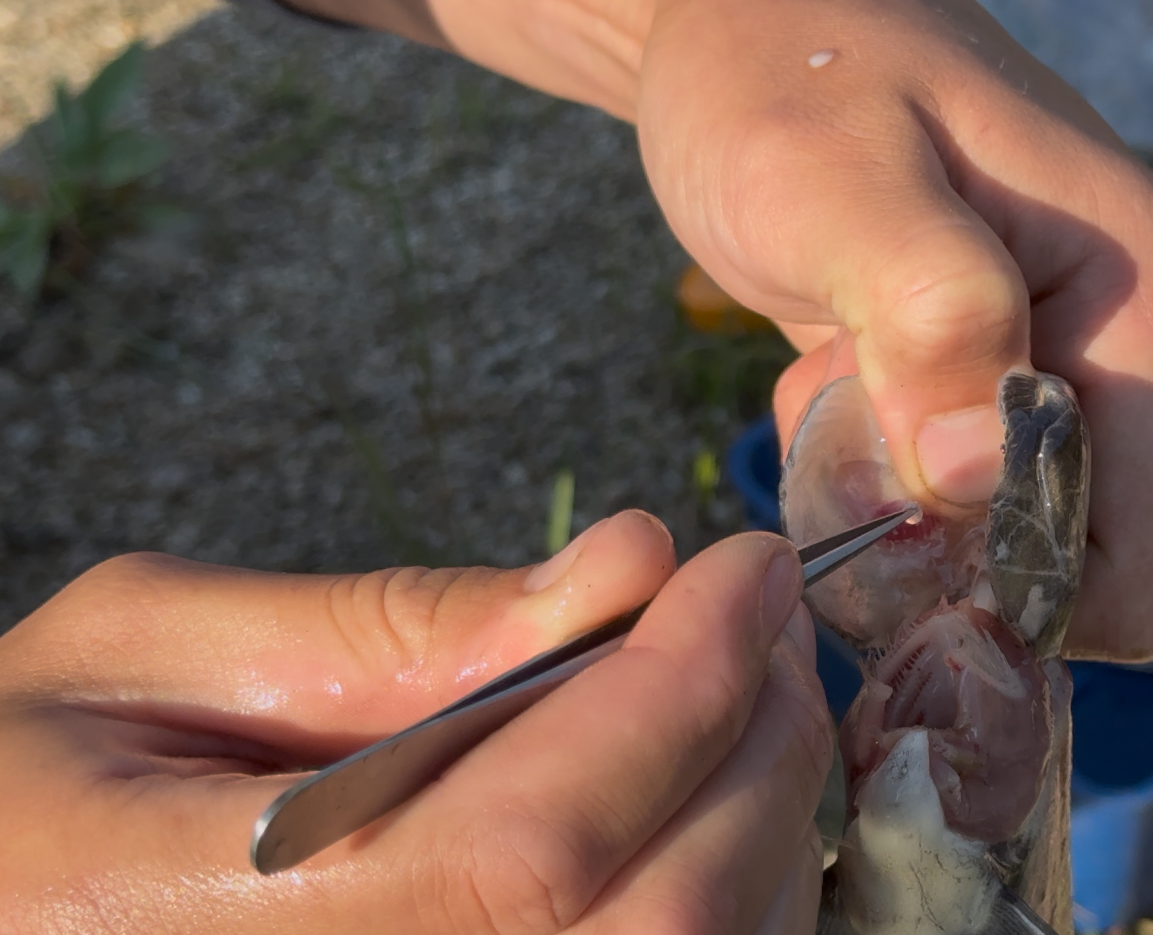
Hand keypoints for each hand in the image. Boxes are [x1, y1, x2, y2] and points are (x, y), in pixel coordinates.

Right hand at [0, 513, 831, 933]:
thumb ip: (391, 622)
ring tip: (744, 697)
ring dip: (769, 821)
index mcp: (227, 930)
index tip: (742, 564)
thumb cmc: (19, 791)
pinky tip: (706, 808)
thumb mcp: (140, 655)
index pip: (541, 834)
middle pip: (663, 917)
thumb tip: (628, 563)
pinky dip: (738, 898)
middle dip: (755, 740)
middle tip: (761, 616)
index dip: (680, 686)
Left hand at [213, 0, 1152, 661]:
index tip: (878, 515)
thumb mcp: (832, 177)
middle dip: (943, 548)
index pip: (1129, 575)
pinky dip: (886, 475)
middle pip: (1073, 574)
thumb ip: (929, 316)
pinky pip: (973, 504)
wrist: (749, 8)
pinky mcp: (1036, 375)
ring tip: (831, 377)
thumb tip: (979, 478)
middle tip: (837, 426)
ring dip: (900, 509)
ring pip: (1013, 546)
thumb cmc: (783, 69)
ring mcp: (1101, 363)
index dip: (997, 588)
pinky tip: (837, 371)